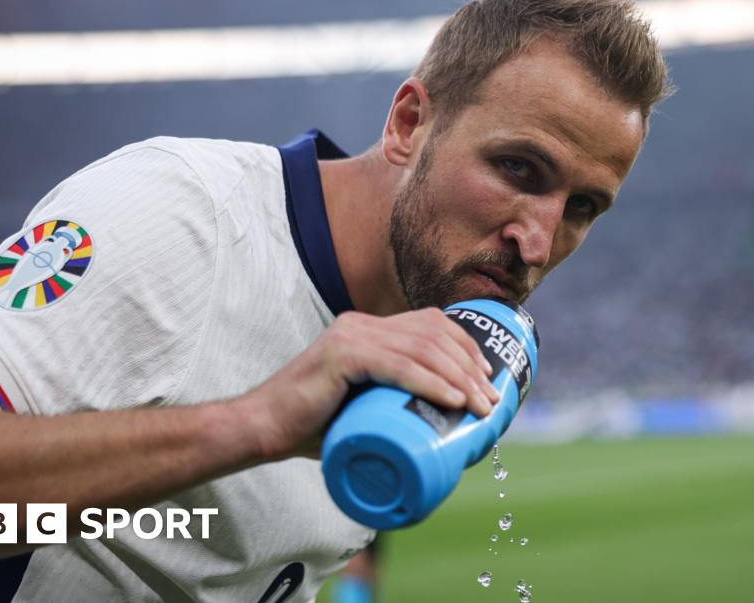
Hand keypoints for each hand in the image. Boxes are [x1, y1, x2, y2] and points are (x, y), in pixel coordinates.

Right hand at [237, 308, 500, 459]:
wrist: (263, 429)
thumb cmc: (314, 427)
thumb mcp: (363, 406)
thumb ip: (393, 403)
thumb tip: (442, 429)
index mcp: (368, 329)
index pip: (432, 325)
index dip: (466, 348)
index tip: (487, 380)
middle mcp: (362, 324)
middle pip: (434, 334)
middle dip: (471, 366)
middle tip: (490, 400)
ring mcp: (351, 335)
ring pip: (423, 348)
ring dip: (459, 377)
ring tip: (480, 406)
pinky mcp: (342, 354)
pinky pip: (398, 365)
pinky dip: (431, 383)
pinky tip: (453, 399)